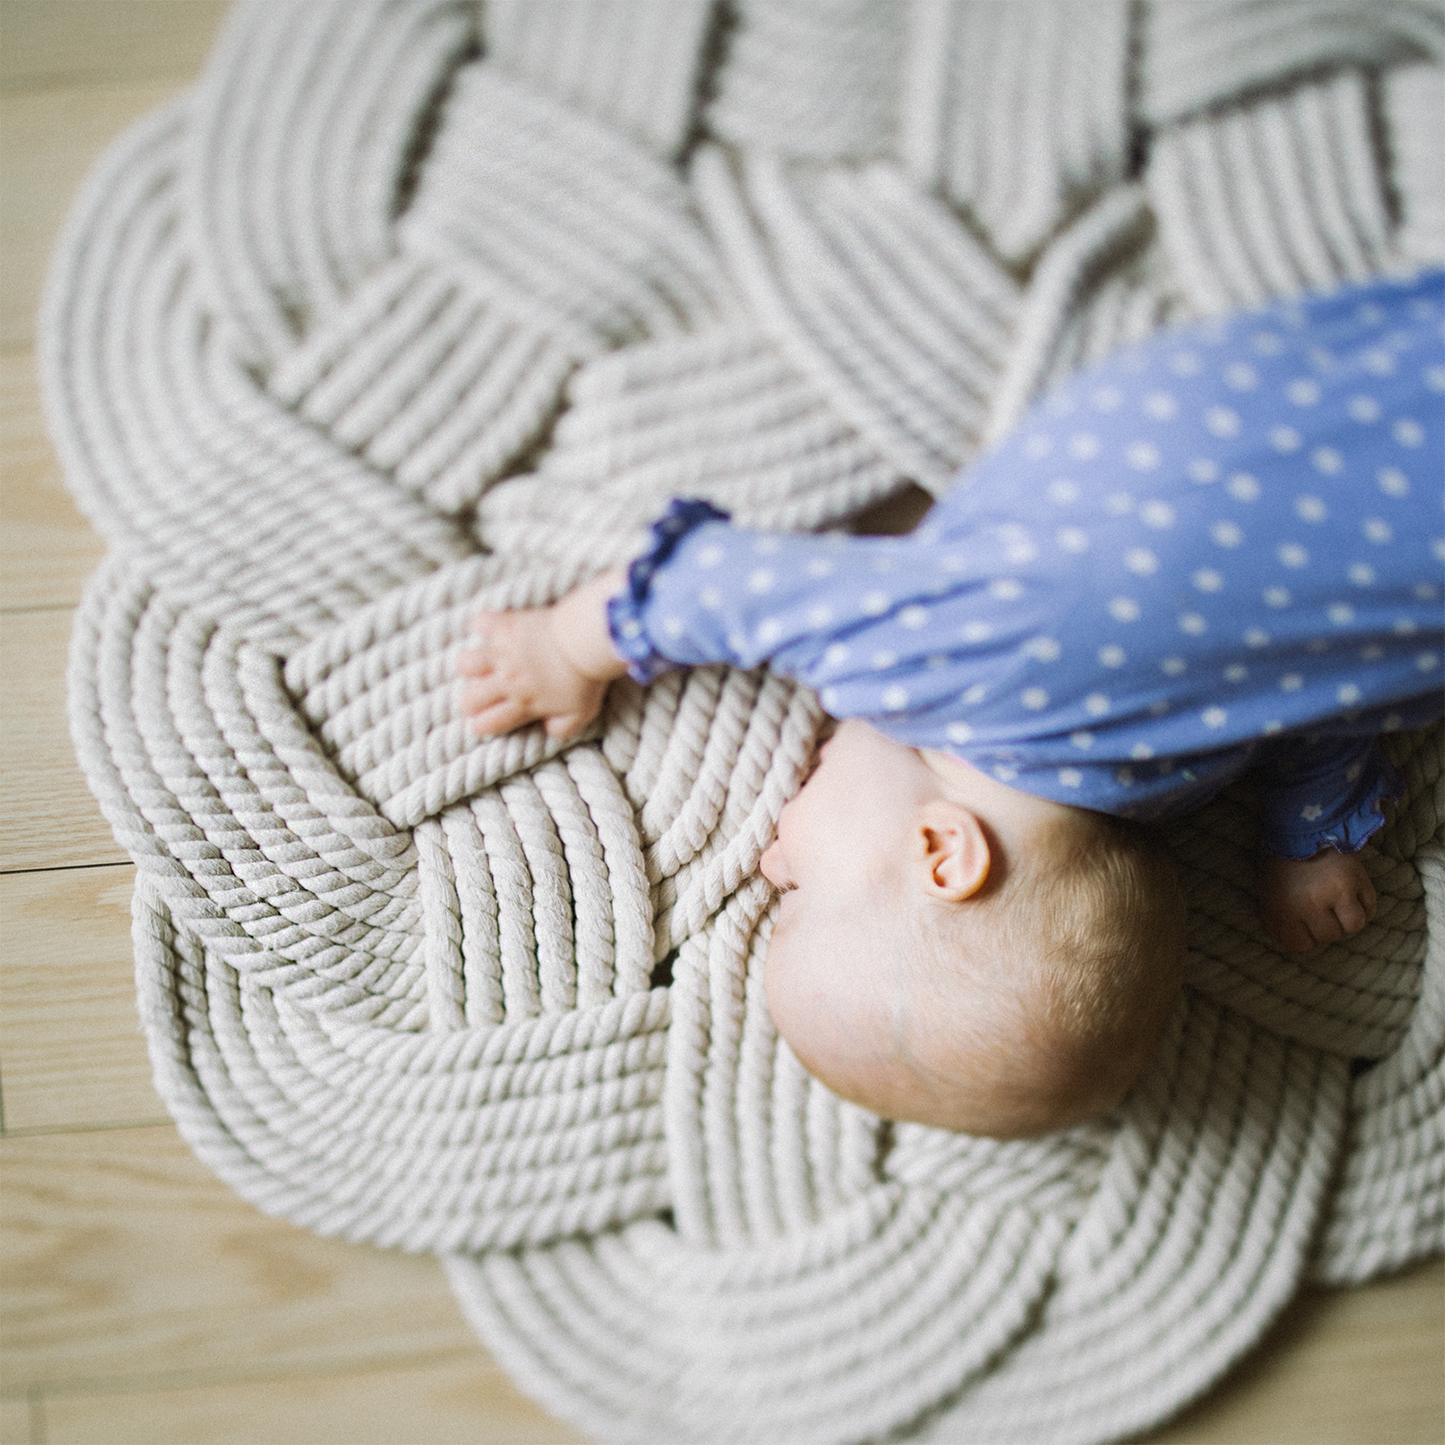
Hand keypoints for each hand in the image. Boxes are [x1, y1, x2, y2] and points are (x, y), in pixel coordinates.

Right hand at [457, 569, 627, 740]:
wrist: (586, 640)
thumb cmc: (587, 678)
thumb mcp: (581, 714)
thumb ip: (562, 728)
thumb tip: (548, 730)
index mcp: (522, 704)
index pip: (486, 724)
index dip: (481, 725)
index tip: (485, 720)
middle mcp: (506, 681)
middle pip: (469, 700)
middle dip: (470, 702)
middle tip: (480, 696)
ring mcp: (502, 652)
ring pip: (465, 664)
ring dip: (471, 666)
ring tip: (482, 664)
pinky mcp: (505, 626)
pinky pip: (479, 623)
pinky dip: (482, 624)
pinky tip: (492, 628)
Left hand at [1257, 848, 1377, 952]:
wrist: (1300, 828)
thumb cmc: (1280, 864)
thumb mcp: (1266, 893)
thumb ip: (1275, 922)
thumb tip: (1289, 943)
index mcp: (1284, 907)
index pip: (1300, 945)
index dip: (1302, 937)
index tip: (1301, 925)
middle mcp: (1312, 903)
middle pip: (1328, 936)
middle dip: (1323, 927)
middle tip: (1318, 910)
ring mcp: (1339, 890)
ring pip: (1353, 926)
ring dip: (1345, 921)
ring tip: (1336, 907)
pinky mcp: (1360, 878)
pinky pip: (1370, 909)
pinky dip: (1363, 909)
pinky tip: (1351, 900)